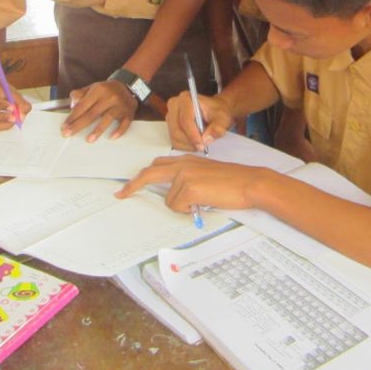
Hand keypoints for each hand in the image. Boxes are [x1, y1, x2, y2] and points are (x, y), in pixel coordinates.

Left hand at [62, 80, 137, 140]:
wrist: (127, 85)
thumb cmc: (106, 90)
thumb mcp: (92, 88)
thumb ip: (79, 95)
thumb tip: (72, 107)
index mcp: (98, 90)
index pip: (83, 105)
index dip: (72, 116)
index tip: (64, 126)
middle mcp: (109, 97)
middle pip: (92, 113)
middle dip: (79, 125)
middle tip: (68, 134)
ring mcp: (120, 105)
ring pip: (108, 118)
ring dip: (98, 130)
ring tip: (89, 140)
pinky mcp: (129, 112)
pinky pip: (125, 123)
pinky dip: (119, 130)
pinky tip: (112, 137)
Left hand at [116, 155, 266, 211]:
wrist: (249, 182)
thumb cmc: (233, 182)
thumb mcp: (206, 175)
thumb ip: (188, 179)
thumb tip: (175, 195)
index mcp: (186, 160)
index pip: (157, 165)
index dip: (142, 176)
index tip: (128, 186)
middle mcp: (182, 164)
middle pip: (149, 174)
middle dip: (134, 185)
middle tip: (121, 194)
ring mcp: (184, 174)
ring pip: (170, 200)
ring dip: (182, 206)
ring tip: (204, 200)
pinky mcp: (188, 187)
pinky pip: (178, 206)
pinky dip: (189, 209)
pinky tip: (205, 202)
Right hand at [166, 91, 233, 151]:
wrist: (214, 110)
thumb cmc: (217, 111)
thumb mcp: (223, 118)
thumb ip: (217, 127)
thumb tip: (206, 140)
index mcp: (186, 99)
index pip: (185, 120)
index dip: (193, 135)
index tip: (202, 145)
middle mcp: (174, 105)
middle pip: (177, 130)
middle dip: (190, 142)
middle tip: (202, 147)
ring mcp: (170, 115)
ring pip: (174, 137)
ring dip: (187, 145)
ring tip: (200, 144)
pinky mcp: (170, 125)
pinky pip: (174, 140)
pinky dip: (184, 146)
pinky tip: (194, 143)